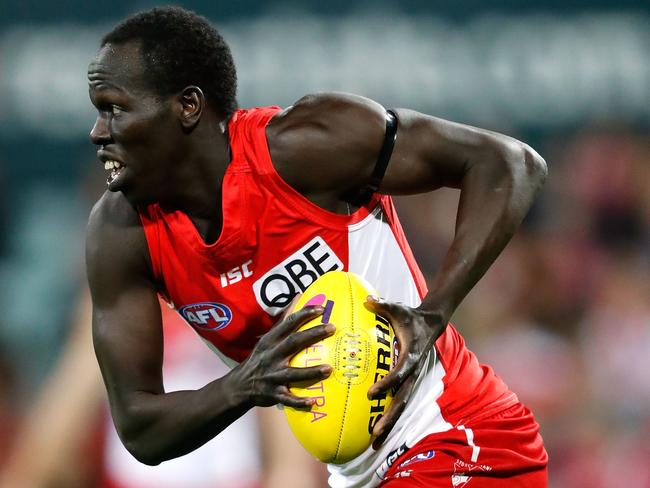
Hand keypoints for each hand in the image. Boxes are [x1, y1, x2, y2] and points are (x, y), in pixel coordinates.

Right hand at [230, 305, 334, 408]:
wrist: (239, 386)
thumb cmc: (259, 359)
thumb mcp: (266, 340)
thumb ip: (283, 323)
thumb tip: (297, 298)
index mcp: (270, 341)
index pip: (288, 323)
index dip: (304, 314)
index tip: (321, 309)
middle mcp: (271, 356)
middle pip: (293, 342)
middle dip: (313, 334)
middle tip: (332, 328)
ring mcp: (272, 376)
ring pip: (293, 373)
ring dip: (311, 371)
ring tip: (329, 369)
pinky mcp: (273, 393)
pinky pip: (287, 398)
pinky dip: (299, 401)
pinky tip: (313, 402)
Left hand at [365, 296, 447, 448]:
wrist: (431, 324)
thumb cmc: (410, 316)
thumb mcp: (398, 308)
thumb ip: (383, 305)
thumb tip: (368, 299)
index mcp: (410, 356)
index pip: (398, 373)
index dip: (386, 384)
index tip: (371, 393)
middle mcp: (412, 373)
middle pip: (401, 400)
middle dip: (389, 418)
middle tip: (374, 433)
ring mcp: (411, 380)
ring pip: (401, 407)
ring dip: (389, 425)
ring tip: (374, 443)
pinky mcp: (407, 383)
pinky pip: (398, 403)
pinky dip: (389, 418)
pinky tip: (376, 433)